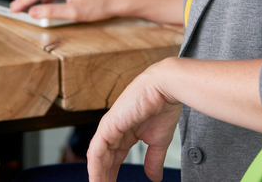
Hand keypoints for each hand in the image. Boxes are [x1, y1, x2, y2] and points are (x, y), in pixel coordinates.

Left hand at [87, 60, 181, 181]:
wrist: (166, 87)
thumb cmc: (164, 105)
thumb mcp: (159, 140)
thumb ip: (153, 159)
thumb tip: (155, 178)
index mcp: (126, 130)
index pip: (114, 157)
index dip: (113, 173)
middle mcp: (115, 129)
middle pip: (104, 159)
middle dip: (104, 177)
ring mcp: (110, 126)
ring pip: (97, 157)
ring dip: (98, 175)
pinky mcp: (108, 124)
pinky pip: (96, 151)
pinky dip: (95, 167)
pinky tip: (97, 180)